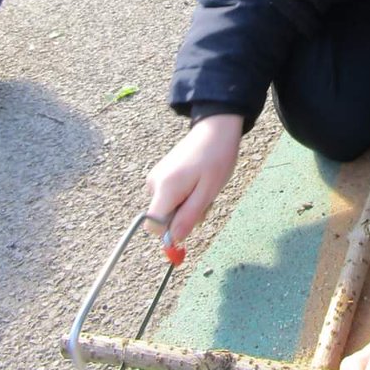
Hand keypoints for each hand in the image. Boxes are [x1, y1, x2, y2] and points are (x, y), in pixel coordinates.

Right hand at [144, 114, 242, 249]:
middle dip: (184, 216)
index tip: (191, 222)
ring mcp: (156, 177)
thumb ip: (188, 217)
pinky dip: (184, 196)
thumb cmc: (216, 159)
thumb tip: (173, 240)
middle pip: (163, 217)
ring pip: (168, 207)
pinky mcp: (161, 173)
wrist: (215, 129)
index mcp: (164, 188)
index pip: (153, 226)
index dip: (170, 231)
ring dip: (187, 206)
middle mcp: (154, 183)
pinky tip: (197, 182)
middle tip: (205, 199)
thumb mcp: (207, 192)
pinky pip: (170, 196)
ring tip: (203, 187)